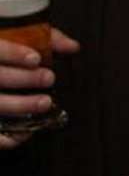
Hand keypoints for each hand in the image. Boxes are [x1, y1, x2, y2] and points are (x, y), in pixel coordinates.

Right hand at [0, 28, 78, 148]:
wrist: (0, 73)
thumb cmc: (9, 51)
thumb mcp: (23, 38)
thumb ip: (47, 38)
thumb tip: (73, 47)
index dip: (13, 54)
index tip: (36, 59)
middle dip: (24, 79)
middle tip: (49, 78)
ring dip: (20, 105)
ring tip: (45, 102)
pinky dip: (5, 137)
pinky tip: (25, 133)